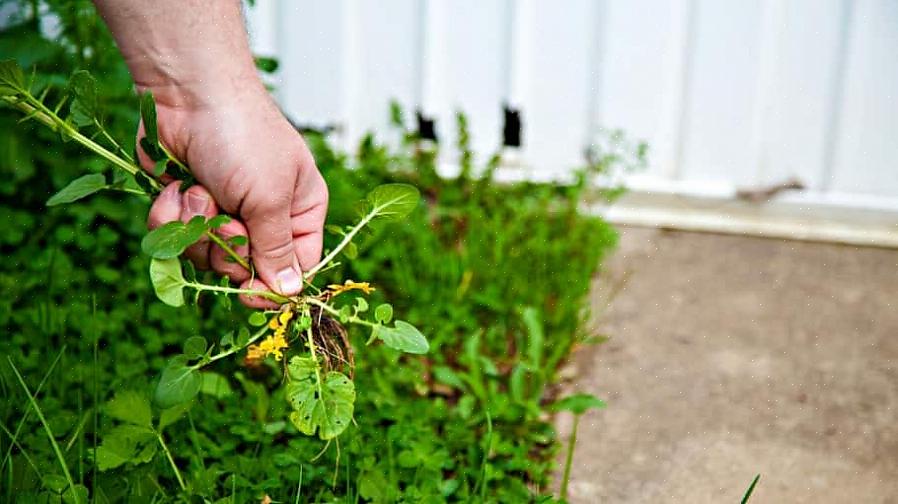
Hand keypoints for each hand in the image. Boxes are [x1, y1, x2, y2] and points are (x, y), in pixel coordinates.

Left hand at [139, 85, 327, 307]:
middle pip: (246, 269)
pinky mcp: (186, 206)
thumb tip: (290, 293)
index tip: (249, 292)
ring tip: (200, 190)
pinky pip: (175, 238)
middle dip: (227, 248)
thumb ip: (276, 249)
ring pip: (207, 257)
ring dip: (197, 226)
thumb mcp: (269, 198)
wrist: (189, 94)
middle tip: (226, 218)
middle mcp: (264, 216)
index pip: (296, 267)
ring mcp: (224, 211)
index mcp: (300, 212)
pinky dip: (171, 216)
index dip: (273, 285)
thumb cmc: (244, 137)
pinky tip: (176, 187)